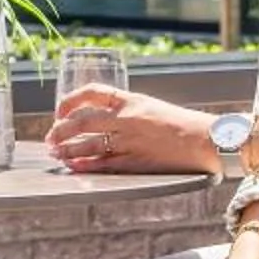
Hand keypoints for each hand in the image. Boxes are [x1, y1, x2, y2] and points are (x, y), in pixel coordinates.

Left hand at [47, 86, 218, 175]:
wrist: (207, 139)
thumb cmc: (181, 124)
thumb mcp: (152, 107)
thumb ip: (127, 111)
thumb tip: (101, 120)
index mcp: (132, 100)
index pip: (93, 92)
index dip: (71, 100)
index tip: (60, 110)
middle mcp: (127, 118)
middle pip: (82, 121)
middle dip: (61, 130)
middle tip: (51, 137)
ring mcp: (130, 140)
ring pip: (88, 144)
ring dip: (68, 149)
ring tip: (57, 152)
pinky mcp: (136, 161)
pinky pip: (103, 163)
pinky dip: (84, 165)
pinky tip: (73, 166)